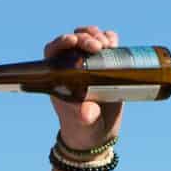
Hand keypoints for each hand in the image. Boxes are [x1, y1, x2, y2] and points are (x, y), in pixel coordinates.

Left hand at [44, 25, 123, 149]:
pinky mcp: (107, 66)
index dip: (62, 41)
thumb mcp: (83, 123)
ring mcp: (91, 63)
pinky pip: (108, 45)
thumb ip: (84, 116)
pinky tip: (115, 43)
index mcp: (59, 75)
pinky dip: (111, 39)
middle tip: (98, 46)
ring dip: (98, 35)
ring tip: (108, 44)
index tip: (73, 41)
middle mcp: (73, 65)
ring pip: (91, 38)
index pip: (54, 50)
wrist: (98, 134)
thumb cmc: (82, 128)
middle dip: (85, 37)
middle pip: (75, 40)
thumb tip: (88, 111)